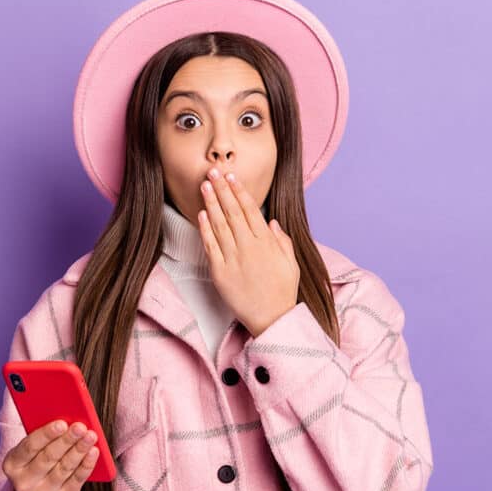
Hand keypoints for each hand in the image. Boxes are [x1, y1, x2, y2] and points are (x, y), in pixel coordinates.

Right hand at [2, 420, 98, 490]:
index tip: (62, 423)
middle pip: (48, 457)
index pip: (29, 447)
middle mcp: (25, 482)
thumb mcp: (30, 451)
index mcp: (12, 464)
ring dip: (79, 450)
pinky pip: (77, 480)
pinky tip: (93, 452)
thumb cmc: (37, 462)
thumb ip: (42, 436)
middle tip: (80, 427)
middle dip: (66, 440)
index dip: (46, 435)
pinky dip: (86, 464)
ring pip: (64, 468)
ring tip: (91, 435)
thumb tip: (65, 418)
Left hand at [196, 167, 299, 337]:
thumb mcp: (290, 263)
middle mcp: (249, 247)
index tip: (231, 177)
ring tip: (204, 185)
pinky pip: (211, 246)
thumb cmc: (283, 291)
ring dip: (211, 203)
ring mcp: (233, 259)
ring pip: (219, 225)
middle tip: (212, 171)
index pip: (250, 209)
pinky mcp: (220, 272)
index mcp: (267, 242)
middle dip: (222, 189)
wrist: (272, 319)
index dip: (239, 191)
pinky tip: (201, 214)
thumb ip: (282, 240)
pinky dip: (205, 229)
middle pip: (232, 211)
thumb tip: (271, 221)